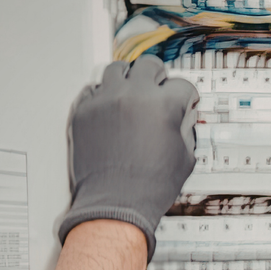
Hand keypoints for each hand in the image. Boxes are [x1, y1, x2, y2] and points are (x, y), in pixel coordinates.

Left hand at [59, 55, 198, 260]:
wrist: (116, 204)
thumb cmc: (149, 187)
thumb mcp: (185, 157)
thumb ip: (186, 130)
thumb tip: (183, 118)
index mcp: (164, 106)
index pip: (183, 85)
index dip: (187, 96)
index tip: (185, 101)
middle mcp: (134, 96)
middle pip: (149, 65)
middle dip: (159, 76)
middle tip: (160, 85)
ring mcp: (105, 101)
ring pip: (117, 69)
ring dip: (129, 78)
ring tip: (132, 90)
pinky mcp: (83, 111)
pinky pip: (93, 89)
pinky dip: (104, 94)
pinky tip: (111, 105)